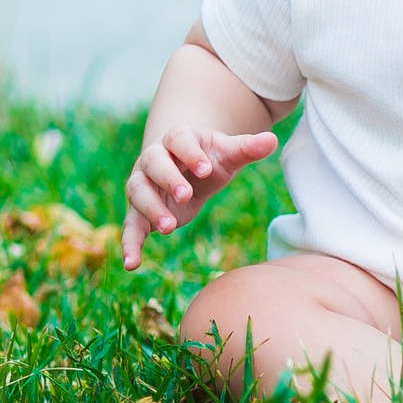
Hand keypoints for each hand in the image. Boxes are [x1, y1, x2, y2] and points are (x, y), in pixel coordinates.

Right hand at [121, 126, 276, 268]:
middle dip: (168, 179)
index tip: (206, 169)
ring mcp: (143, 184)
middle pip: (153, 164)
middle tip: (186, 195)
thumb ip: (247, 148)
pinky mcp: (140, 210)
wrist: (184, 167)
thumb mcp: (227, 153)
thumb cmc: (208, 158)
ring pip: (138, 192)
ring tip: (169, 228)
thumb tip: (273, 140)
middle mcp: (154, 158)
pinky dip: (130, 243)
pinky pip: (131, 225)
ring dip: (151, 209)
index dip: (190, 153)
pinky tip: (132, 264)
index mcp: (178, 138)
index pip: (179, 140)